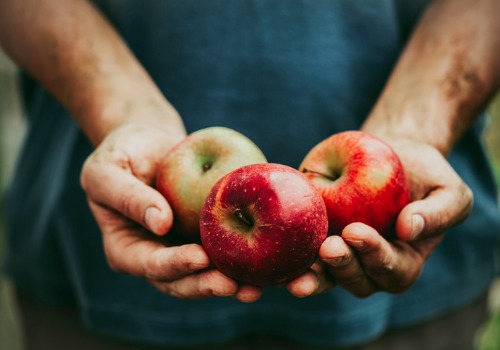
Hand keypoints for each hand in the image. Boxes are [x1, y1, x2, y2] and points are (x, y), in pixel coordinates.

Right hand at [80, 122, 261, 301]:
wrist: (148, 143)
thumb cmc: (121, 153)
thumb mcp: (107, 170)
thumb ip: (128, 197)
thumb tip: (161, 223)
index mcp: (126, 249)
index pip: (150, 264)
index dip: (174, 265)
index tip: (199, 258)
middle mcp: (156, 256)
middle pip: (181, 281)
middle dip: (207, 285)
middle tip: (234, 286)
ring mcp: (181, 249)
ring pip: (206, 274)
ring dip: (230, 284)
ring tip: (255, 289)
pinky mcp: (205, 237)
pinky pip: (223, 251)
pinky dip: (243, 260)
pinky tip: (266, 264)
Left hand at [286, 137, 472, 297]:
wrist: (390, 153)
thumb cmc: (424, 175)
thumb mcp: (448, 190)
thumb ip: (439, 213)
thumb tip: (409, 230)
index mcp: (403, 260)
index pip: (391, 269)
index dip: (374, 255)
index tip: (357, 232)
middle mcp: (370, 264)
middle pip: (357, 281)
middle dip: (342, 267)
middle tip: (328, 246)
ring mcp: (341, 254)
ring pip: (326, 277)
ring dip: (313, 276)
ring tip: (298, 270)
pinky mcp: (316, 238)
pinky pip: (303, 255)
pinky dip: (290, 260)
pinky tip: (277, 255)